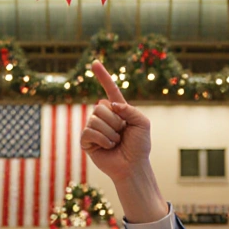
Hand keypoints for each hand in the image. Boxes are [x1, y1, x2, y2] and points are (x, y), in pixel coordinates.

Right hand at [80, 61, 168, 222]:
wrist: (133, 166)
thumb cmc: (140, 146)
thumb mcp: (142, 123)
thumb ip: (130, 109)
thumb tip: (109, 104)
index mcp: (118, 110)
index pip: (109, 90)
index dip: (103, 76)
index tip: (94, 62)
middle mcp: (104, 117)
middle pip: (100, 107)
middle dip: (115, 121)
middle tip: (122, 133)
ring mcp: (94, 128)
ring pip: (95, 119)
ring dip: (110, 133)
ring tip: (116, 142)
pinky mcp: (86, 141)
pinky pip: (89, 131)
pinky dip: (102, 139)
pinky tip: (108, 147)